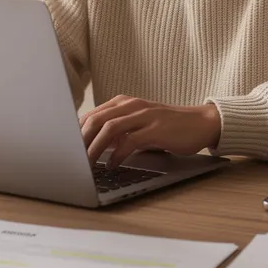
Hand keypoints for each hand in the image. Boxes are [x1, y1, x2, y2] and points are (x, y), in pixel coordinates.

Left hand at [80, 95, 221, 167]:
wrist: (201, 123)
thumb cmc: (168, 126)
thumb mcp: (139, 124)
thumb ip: (118, 131)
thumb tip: (93, 146)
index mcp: (123, 103)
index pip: (91, 115)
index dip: (76, 132)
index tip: (66, 148)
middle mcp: (131, 105)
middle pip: (96, 120)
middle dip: (80, 141)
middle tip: (71, 159)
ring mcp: (143, 115)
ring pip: (109, 129)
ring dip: (94, 148)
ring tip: (86, 164)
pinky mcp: (155, 129)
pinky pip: (129, 141)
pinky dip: (117, 154)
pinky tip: (112, 165)